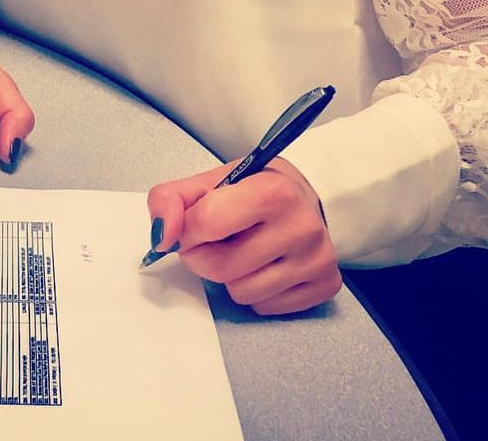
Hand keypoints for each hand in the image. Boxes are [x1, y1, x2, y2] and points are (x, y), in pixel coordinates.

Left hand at [146, 158, 339, 313]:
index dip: (188, 229)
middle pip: (221, 266)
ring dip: (230, 276)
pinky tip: (266, 264)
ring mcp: (317, 259)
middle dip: (204, 256)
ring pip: (241, 293)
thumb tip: (162, 237)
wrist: (306, 196)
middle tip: (215, 239)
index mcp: (273, 190)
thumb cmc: (254, 187)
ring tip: (244, 249)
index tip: (193, 224)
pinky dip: (256, 290)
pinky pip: (265, 307)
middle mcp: (302, 226)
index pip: (207, 222)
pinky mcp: (325, 285)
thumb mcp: (211, 180)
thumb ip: (171, 199)